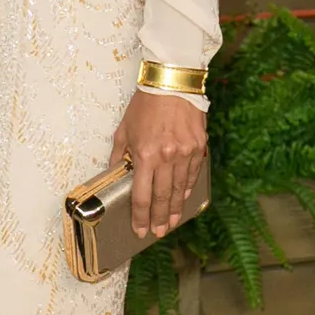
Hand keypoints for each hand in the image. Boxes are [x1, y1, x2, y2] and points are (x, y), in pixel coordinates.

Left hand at [110, 89, 206, 239]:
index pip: (142, 195)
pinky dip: (187, 189)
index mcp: (145, 154)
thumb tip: (116, 174)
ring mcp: (185, 153)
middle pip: (163, 197)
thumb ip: (119, 154)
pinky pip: (193, 174)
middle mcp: (166, 157)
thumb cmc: (145, 104)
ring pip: (180, 189)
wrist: (171, 82)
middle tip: (158, 232)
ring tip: (171, 223)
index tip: (140, 229)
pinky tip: (183, 198)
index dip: (141, 216)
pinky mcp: (199, 147)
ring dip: (175, 209)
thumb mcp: (124, 128)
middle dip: (159, 219)